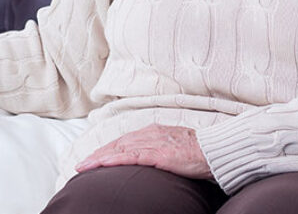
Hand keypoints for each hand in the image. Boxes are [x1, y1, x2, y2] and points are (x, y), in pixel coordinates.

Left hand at [75, 124, 211, 179]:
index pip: (123, 141)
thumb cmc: (198, 152)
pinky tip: (102, 164)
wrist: (215, 151)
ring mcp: (153, 143)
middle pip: (117, 144)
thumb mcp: (174, 147)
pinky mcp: (159, 154)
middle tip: (81, 164)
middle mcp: (149, 134)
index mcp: (153, 131)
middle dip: (97, 154)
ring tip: (84, 167)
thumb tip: (150, 159)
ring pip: (119, 149)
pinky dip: (114, 159)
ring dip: (99, 158)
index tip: (93, 158)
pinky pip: (131, 156)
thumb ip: (159, 149)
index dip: (106, 149)